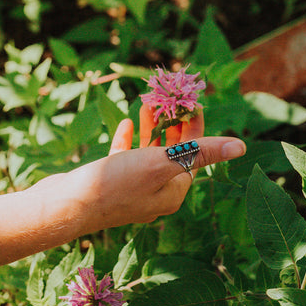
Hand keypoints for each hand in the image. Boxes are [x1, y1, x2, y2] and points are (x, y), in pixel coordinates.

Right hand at [33, 105, 245, 234]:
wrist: (66, 206)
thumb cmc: (114, 185)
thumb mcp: (160, 164)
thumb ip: (199, 153)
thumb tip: (240, 147)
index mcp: (173, 191)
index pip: (194, 154)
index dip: (194, 126)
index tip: (191, 101)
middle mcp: (156, 193)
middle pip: (172, 153)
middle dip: (171, 125)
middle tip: (167, 99)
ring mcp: (132, 190)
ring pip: (148, 155)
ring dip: (150, 130)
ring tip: (147, 106)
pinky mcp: (111, 184)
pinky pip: (126, 159)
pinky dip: (128, 140)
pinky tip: (126, 123)